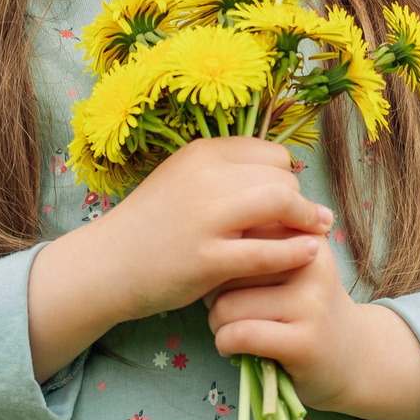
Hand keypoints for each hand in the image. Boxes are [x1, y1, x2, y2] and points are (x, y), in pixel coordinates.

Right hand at [26, 139, 329, 379]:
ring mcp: (204, 218)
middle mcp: (203, 177)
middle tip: (305, 220)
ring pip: (280, 201)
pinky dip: (296, 252)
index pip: (270, 153)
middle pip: (281, 176)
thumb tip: (282, 170)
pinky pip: (268, 251)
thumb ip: (225, 174)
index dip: (286, 177)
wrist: (105, 265)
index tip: (286, 199)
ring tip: (315, 234)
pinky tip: (309, 254)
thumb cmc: (151, 225)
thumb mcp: (183, 180)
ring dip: (305, 219)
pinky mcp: (206, 260)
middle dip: (298, 200)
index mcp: (200, 154)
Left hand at [204, 242, 419, 419]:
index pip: (238, 234)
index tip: (229, 278)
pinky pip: (240, 335)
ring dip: (217, 324)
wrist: (352, 356)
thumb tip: (210, 229)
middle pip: (226, 269)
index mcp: (305, 235)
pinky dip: (225, 344)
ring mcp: (311, 303)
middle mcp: (312, 263)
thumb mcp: (292, 264)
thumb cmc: (304, 307)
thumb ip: (259, 241)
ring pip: (226, 305)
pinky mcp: (304, 342)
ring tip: (232, 329)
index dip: (221, 260)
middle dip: (213, 294)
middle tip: (228, 310)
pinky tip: (233, 347)